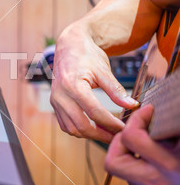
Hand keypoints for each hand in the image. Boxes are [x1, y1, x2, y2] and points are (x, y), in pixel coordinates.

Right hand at [50, 24, 138, 142]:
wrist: (69, 47)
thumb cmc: (86, 55)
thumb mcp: (103, 70)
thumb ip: (116, 90)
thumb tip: (131, 106)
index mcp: (73, 86)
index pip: (94, 113)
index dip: (111, 124)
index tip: (125, 129)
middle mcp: (61, 96)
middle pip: (81, 126)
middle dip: (101, 135)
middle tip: (117, 137)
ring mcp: (55, 101)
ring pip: (71, 129)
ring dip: (89, 135)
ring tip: (106, 134)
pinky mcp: (54, 104)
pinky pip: (65, 125)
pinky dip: (78, 130)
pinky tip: (92, 128)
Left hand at [105, 105, 179, 184]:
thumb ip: (170, 122)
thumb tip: (157, 99)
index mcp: (173, 164)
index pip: (132, 138)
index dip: (138, 118)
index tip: (149, 110)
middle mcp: (161, 180)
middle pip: (113, 161)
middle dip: (119, 140)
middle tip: (134, 128)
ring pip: (118, 169)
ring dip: (124, 150)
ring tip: (140, 137)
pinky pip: (131, 176)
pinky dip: (135, 160)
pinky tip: (149, 150)